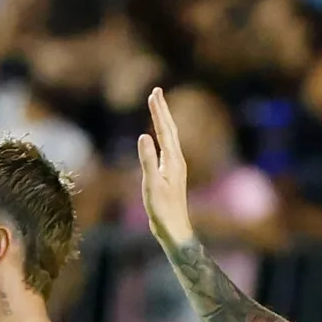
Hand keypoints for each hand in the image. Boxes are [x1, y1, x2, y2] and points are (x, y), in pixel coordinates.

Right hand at [137, 87, 194, 247]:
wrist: (174, 229)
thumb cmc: (162, 210)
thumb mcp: (151, 184)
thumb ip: (147, 160)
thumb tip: (144, 135)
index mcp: (173, 161)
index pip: (165, 129)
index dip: (159, 111)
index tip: (154, 93)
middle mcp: (177, 161)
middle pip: (170, 130)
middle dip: (162, 110)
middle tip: (157, 92)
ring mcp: (175, 167)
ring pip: (169, 138)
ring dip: (162, 121)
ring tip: (157, 108)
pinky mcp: (171, 175)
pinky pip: (166, 148)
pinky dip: (161, 136)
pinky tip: (158, 138)